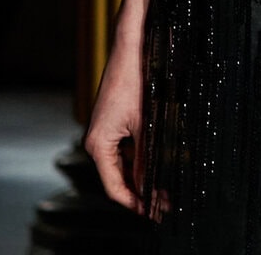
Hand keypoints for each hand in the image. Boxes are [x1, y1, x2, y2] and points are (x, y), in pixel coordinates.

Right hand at [83, 43, 147, 215]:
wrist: (132, 47)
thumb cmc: (135, 80)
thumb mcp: (146, 125)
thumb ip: (147, 158)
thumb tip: (152, 186)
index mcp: (98, 144)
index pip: (114, 186)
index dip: (134, 202)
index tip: (152, 212)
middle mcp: (97, 140)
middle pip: (118, 177)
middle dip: (140, 190)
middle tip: (163, 204)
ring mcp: (105, 131)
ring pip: (123, 164)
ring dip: (141, 175)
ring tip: (162, 188)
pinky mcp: (114, 122)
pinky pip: (125, 149)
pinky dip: (140, 159)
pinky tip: (156, 165)